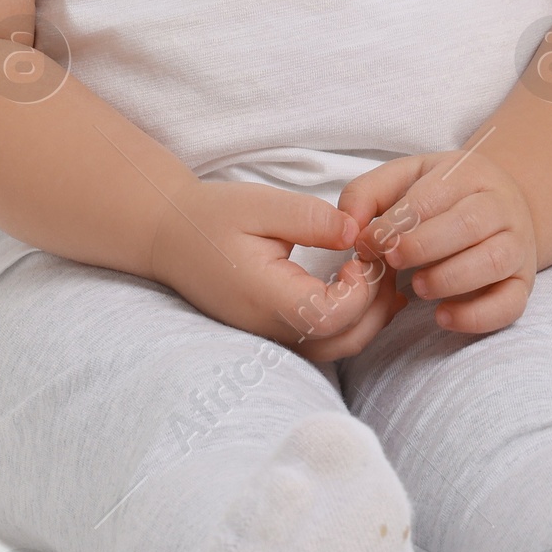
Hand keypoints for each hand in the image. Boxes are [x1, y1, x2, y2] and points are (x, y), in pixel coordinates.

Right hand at [150, 179, 401, 357]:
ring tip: (377, 270)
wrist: (171, 237)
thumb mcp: (261, 204)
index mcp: (267, 298)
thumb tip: (357, 231)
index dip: (361, 289)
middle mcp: (272, 329)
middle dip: (376, 304)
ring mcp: (275, 337)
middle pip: (344, 341)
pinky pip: (327, 342)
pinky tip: (363, 287)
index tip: (362, 251)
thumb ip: (311, 219)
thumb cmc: (212, 217)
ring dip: (370, 316)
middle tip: (380, 258)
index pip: (330, 316)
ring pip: (340, 348)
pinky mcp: (278, 333)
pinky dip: (355, 321)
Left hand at [340, 149, 537, 336]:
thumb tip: (348, 225)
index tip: (369, 242)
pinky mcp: (523, 284)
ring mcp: (518, 246)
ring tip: (418, 287)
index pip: (434, 195)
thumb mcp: (404, 179)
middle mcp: (501, 206)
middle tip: (392, 261)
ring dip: (450, 278)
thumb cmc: (442, 196)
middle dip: (423, 247)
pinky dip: (477, 316)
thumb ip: (367, 193)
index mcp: (470, 173)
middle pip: (469, 225)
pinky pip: (510, 304)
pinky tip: (443, 316)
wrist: (500, 207)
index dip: (397, 222)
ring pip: (494, 262)